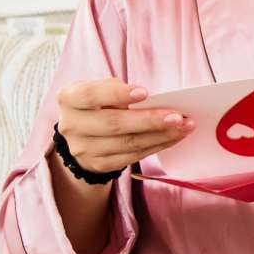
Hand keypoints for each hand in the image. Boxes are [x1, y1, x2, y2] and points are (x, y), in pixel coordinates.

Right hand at [53, 78, 193, 179]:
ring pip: (127, 143)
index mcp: (69, 98)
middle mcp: (71, 126)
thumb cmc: (98, 103)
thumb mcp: (100, 89)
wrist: (82, 135)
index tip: (145, 92)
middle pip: (113, 124)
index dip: (117, 94)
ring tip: (184, 127)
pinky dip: (156, 146)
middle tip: (177, 116)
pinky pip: (132, 157)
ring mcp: (83, 149)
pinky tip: (173, 138)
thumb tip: (153, 101)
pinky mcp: (98, 165)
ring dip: (160, 136)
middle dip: (149, 120)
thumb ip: (117, 90)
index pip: (91, 95)